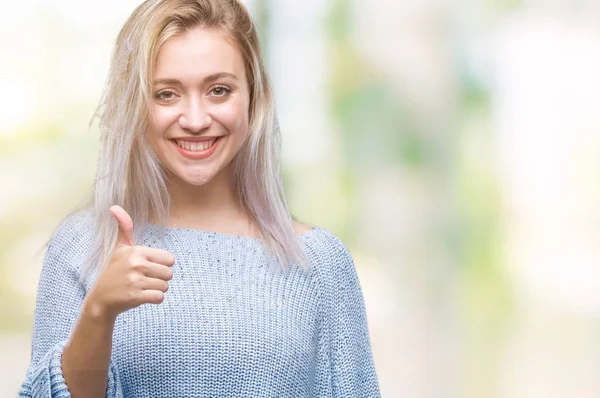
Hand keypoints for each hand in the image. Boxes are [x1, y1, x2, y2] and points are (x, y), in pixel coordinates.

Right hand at [85, 205, 175, 319]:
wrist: (101, 299)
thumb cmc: (115, 271)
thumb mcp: (120, 248)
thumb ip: (124, 228)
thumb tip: (114, 207)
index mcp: (137, 251)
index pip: (170, 259)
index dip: (161, 265)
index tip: (147, 268)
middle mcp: (136, 264)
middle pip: (169, 273)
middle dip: (160, 279)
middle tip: (143, 280)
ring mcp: (135, 281)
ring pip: (165, 286)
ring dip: (156, 289)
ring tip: (141, 288)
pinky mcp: (135, 297)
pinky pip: (160, 298)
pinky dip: (154, 299)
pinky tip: (142, 297)